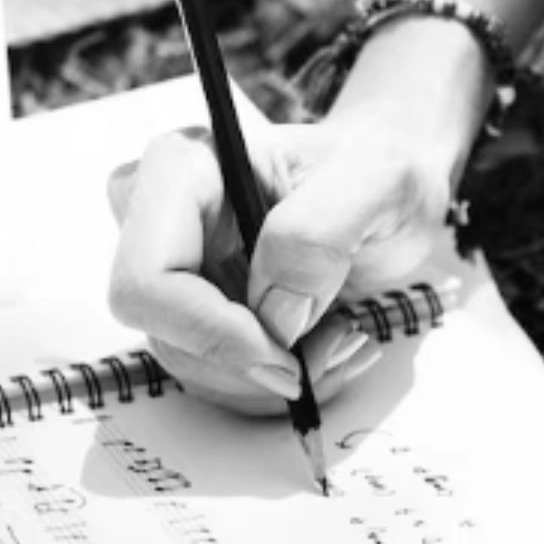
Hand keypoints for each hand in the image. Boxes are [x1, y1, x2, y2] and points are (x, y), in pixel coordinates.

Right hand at [105, 115, 453, 414]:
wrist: (396, 195)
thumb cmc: (382, 170)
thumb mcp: (377, 180)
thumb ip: (317, 233)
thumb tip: (273, 312)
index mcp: (185, 168)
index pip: (146, 280)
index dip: (209, 331)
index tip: (286, 352)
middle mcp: (164, 218)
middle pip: (165, 333)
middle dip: (254, 360)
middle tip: (336, 340)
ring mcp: (177, 268)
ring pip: (194, 365)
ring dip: (276, 372)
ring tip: (342, 332)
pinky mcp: (199, 307)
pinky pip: (220, 374)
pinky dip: (278, 375)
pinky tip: (327, 338)